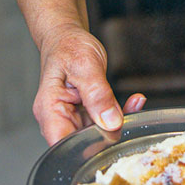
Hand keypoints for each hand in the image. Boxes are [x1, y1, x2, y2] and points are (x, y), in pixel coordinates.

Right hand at [33, 23, 145, 144]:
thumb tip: (111, 122)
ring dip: (118, 121)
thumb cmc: (68, 46)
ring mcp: (72, 117)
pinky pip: (104, 120)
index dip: (85, 149)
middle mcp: (58, 118)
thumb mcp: (85, 65)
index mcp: (49, 109)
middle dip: (109, 133)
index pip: (62, 144)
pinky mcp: (85, 113)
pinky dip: (120, 112)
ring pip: (97, 133)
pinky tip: (133, 102)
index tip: (110, 138)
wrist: (68, 36)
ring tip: (134, 103)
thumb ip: (97, 94)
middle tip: (128, 115)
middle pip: (82, 142)